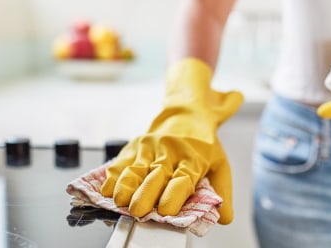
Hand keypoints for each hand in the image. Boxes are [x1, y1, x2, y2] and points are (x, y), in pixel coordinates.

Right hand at [101, 58, 242, 223]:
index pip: (183, 179)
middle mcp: (170, 152)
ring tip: (120, 202)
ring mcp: (150, 148)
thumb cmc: (203, 143)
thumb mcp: (219, 163)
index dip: (173, 195)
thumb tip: (224, 218)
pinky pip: (121, 162)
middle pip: (155, 176)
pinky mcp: (136, 145)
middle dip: (145, 195)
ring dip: (126, 186)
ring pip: (135, 169)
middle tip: (139, 211)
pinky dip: (112, 177)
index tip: (166, 210)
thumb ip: (221, 191)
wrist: (187, 112)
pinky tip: (107, 190)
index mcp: (193, 159)